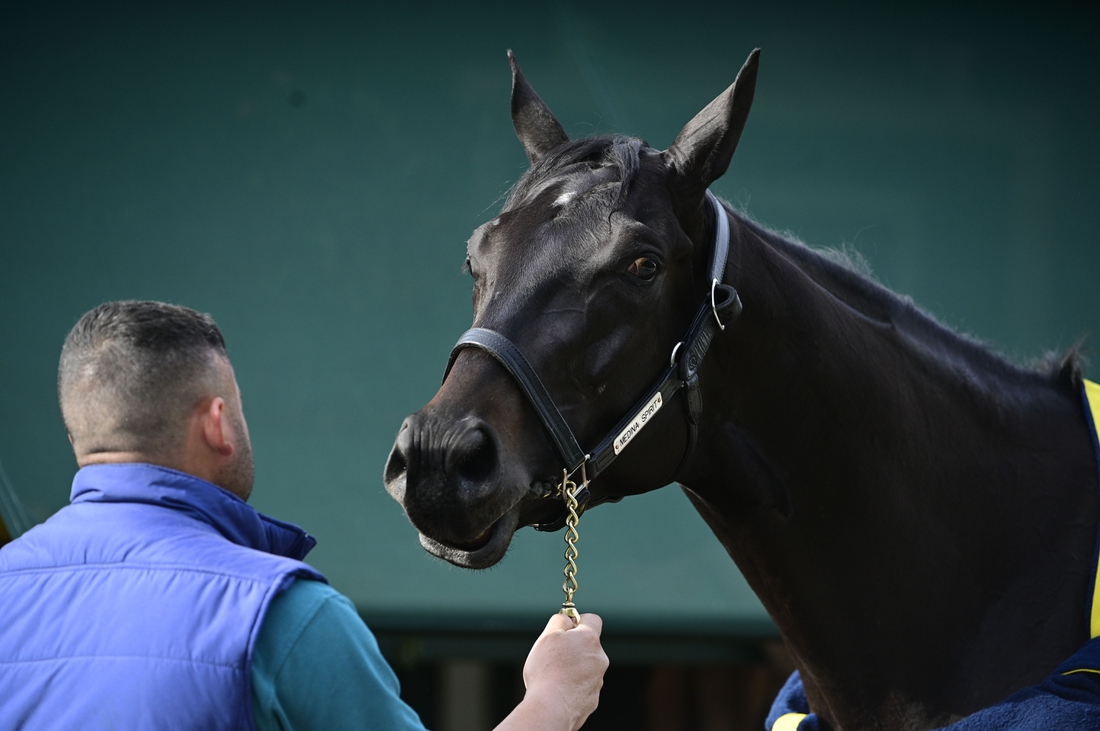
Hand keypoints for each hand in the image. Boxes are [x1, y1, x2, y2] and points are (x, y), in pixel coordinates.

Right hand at [496, 613, 608, 730]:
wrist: (551, 709)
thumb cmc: (547, 672)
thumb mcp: (547, 636)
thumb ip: (559, 621)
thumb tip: (567, 618)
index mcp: (589, 640)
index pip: (592, 619)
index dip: (578, 620)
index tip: (565, 628)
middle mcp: (599, 659)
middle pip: (588, 645)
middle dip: (573, 647)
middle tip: (553, 655)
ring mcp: (597, 681)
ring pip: (585, 667)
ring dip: (572, 668)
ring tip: (553, 676)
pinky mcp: (592, 700)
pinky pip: (582, 686)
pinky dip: (572, 686)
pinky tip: (557, 690)